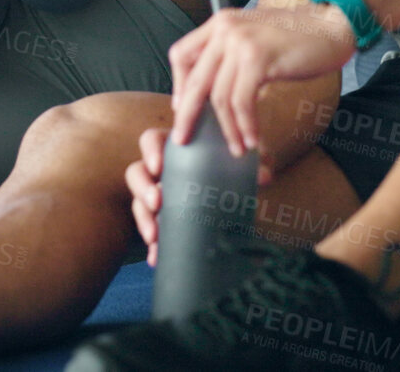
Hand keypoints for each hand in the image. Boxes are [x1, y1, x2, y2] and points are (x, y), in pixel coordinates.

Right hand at [126, 122, 272, 265]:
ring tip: (154, 235)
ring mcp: (158, 195)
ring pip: (138, 203)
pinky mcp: (163, 220)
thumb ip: (256, 164)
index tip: (158, 166)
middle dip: (142, 188)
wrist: (244, 195)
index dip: (150, 151)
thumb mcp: (248, 163)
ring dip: (142, 218)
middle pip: (137, 172)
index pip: (151, 141)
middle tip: (156, 202)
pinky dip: (152, 246)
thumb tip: (263, 176)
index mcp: (176, 148)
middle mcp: (162, 170)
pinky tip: (155, 258)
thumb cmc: (240, 167)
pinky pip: (150, 231)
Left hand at [168, 6, 356, 157]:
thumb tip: (216, 96)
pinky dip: (245, 125)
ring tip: (236, 148)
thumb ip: (232, 58)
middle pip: (194, 80)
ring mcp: (240, 42)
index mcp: (220, 23)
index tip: (183, 107)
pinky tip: (252, 140)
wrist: (332, 25)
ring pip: (219, 96)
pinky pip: (242, 102)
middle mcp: (225, 29)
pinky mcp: (258, 58)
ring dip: (227, 129)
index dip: (177, 85)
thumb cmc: (299, 37)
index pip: (181, 54)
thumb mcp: (255, 39)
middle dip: (188, 115)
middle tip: (184, 139)